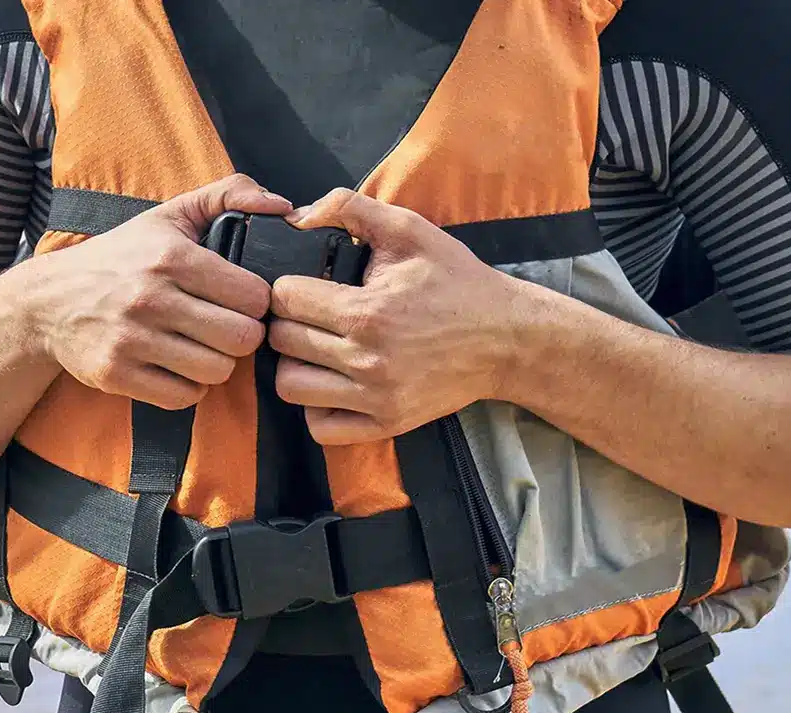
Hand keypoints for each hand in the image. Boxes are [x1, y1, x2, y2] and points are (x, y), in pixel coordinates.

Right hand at [24, 174, 292, 409]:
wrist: (46, 301)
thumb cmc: (122, 258)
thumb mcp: (169, 217)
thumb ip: (228, 197)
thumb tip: (284, 205)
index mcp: (171, 257)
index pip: (254, 297)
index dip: (256, 303)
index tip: (241, 302)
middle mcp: (150, 297)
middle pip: (242, 339)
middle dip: (242, 337)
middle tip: (225, 329)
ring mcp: (130, 338)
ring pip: (217, 371)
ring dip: (217, 364)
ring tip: (201, 347)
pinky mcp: (116, 374)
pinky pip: (185, 396)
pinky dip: (189, 387)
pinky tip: (177, 367)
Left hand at [270, 189, 528, 444]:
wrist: (508, 339)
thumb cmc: (459, 283)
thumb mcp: (412, 230)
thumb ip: (351, 207)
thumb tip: (299, 215)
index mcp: (367, 311)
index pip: (284, 299)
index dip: (288, 286)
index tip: (306, 286)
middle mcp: (366, 360)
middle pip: (282, 342)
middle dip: (289, 321)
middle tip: (312, 315)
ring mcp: (376, 397)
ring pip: (290, 387)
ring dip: (295, 365)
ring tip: (318, 349)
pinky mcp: (387, 423)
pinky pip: (321, 428)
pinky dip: (316, 408)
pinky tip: (333, 384)